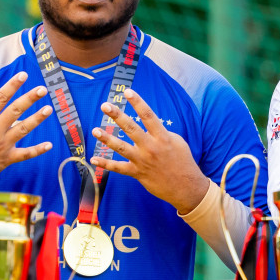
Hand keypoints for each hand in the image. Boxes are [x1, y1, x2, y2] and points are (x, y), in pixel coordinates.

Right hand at [0, 72, 52, 189]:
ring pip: (23, 128)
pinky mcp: (6, 159)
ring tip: (48, 109)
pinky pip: (25, 153)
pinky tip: (49, 145)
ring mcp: (1, 145)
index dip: (12, 85)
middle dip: (30, 98)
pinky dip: (38, 150)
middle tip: (42, 89)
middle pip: (15, 109)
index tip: (23, 75)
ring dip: (37, 118)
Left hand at [92, 89, 209, 212]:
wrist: (186, 187)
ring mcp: (142, 161)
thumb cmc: (183, 161)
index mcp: (162, 137)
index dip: (137, 102)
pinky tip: (94, 159)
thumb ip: (161, 133)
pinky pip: (118, 168)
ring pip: (121, 147)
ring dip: (106, 138)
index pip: (148, 116)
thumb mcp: (177, 142)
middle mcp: (151, 147)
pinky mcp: (137, 173)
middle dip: (117, 116)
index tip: (128, 92)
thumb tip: (149, 126)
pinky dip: (105, 164)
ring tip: (95, 130)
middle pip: (131, 128)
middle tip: (105, 106)